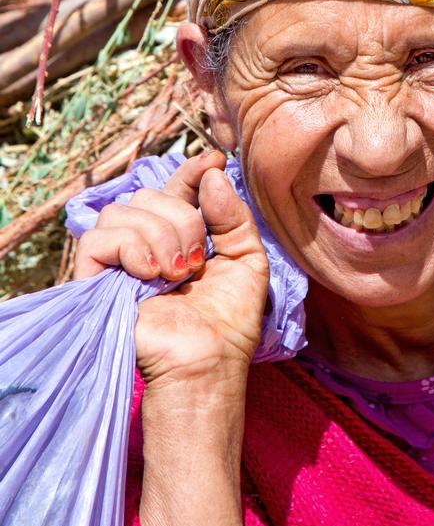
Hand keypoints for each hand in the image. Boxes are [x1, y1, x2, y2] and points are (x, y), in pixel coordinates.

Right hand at [74, 150, 269, 384]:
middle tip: (197, 261)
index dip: (192, 170)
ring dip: (160, 236)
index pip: (175, 186)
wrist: (208, 364)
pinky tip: (151, 275)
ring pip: (123, 210)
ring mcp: (119, 262)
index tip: (215, 160)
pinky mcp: (95, 282)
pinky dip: (130, 248)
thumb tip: (212, 172)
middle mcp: (146, 243)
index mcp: (180, 235)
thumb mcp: (247, 260)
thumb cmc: (229, 323)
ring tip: (177, 274)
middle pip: (148, 193)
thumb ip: (233, 216)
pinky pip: (98, 239)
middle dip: (182, 219)